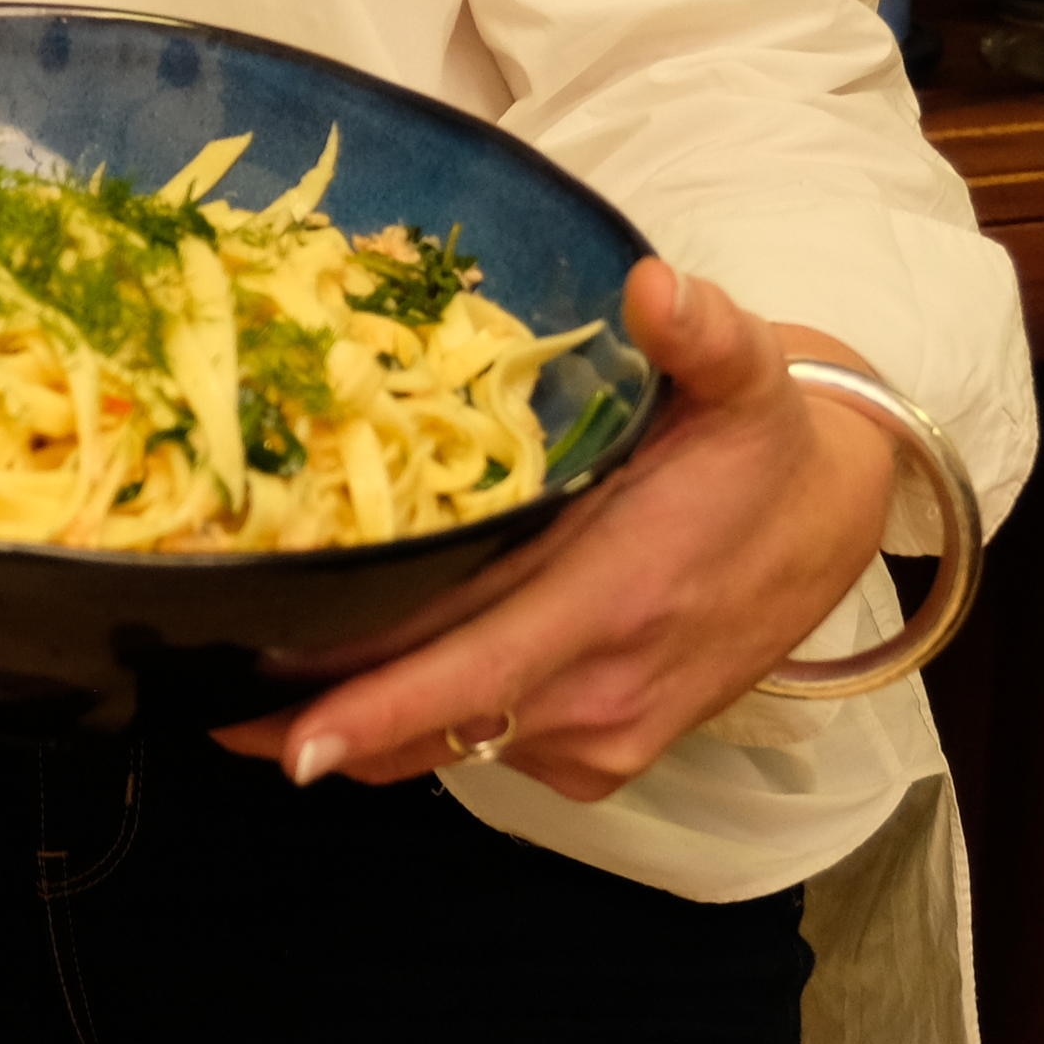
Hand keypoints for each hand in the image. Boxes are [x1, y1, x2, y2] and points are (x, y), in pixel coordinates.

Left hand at [207, 264, 898, 803]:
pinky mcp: (601, 757)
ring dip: (361, 723)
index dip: (374, 707)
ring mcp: (601, 736)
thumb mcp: (749, 377)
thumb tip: (655, 287)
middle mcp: (600, 689)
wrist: (835, 524)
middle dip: (316, 724)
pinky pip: (487, 749)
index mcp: (615, 600)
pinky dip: (424, 720)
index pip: (474, 671)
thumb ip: (702, 332)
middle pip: (433, 723)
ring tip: (257, 686)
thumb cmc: (764, 449)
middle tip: (207, 696)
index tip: (287, 733)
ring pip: (451, 745)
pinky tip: (370, 672)